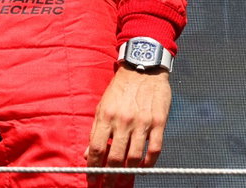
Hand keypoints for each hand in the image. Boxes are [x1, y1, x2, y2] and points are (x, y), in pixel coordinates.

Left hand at [85, 66, 170, 187]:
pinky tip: (142, 168)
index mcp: (105, 116)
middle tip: (108, 187)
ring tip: (124, 182)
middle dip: (110, 176)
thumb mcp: (102, 106)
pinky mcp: (159, 122)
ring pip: (134, 156)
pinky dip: (149, 162)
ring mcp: (142, 122)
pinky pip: (155, 149)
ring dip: (128, 173)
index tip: (92, 180)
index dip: (93, 167)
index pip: (95, 148)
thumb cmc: (120, 89)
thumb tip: (87, 154)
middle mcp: (122, 121)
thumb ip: (96, 131)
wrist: (143, 69)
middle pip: (115, 157)